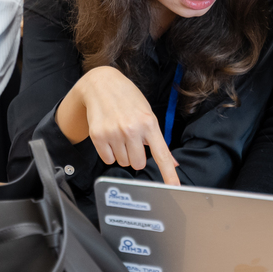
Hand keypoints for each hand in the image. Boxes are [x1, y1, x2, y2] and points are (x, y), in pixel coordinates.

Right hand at [56, 66, 180, 185]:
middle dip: (136, 156)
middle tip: (132, 141)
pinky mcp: (98, 136)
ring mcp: (114, 133)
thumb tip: (173, 163)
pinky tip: (110, 136)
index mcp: (149, 123)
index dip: (168, 174)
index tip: (174, 187)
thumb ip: (159, 140)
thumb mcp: (147, 113)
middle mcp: (132, 129)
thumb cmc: (127, 97)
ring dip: (122, 153)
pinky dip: (110, 152)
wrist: (101, 84)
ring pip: (123, 162)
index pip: (161, 154)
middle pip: (138, 164)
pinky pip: (108, 159)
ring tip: (119, 134)